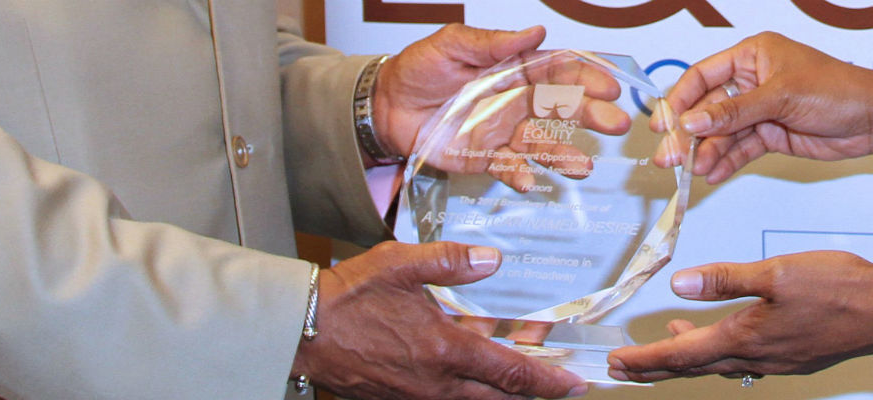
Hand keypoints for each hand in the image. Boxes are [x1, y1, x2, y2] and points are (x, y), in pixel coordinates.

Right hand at [291, 241, 586, 398]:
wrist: (300, 330)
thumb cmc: (348, 297)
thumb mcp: (401, 264)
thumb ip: (450, 261)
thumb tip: (492, 261)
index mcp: (443, 350)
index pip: (510, 373)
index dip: (547, 381)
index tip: (572, 383)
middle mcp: (435, 384)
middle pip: (499, 399)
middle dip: (532, 393)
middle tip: (557, 384)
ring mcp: (415, 397)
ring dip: (499, 391)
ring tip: (517, 372)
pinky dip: (467, 389)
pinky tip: (466, 368)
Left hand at [374, 24, 629, 190]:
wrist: (386, 105)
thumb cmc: (418, 70)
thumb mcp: (452, 45)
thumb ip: (493, 43)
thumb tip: (534, 31)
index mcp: (514, 69)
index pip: (559, 71)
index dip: (586, 78)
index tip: (609, 87)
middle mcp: (516, 101)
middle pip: (562, 108)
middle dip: (591, 116)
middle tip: (617, 124)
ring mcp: (503, 131)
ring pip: (542, 144)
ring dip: (564, 155)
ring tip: (583, 166)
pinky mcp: (485, 156)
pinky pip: (508, 167)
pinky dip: (519, 175)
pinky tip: (528, 181)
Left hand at [606, 251, 872, 382]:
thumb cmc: (840, 289)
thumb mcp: (776, 274)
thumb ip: (725, 279)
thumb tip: (680, 284)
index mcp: (745, 338)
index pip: (680, 354)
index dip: (644, 359)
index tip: (616, 363)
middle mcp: (757, 358)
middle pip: (692, 367)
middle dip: (654, 367)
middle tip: (623, 368)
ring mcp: (777, 361)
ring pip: (717, 364)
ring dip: (685, 359)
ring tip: (662, 347)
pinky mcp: (793, 356)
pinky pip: (742, 360)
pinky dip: (718, 352)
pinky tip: (721, 336)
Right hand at [652, 32, 872, 183]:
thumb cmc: (837, 90)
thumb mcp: (780, 96)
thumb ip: (733, 113)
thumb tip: (692, 123)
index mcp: (752, 55)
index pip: (703, 76)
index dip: (680, 101)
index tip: (664, 124)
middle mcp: (752, 81)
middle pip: (708, 109)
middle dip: (689, 134)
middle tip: (670, 157)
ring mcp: (760, 110)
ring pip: (722, 133)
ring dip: (706, 153)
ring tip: (691, 172)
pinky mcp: (770, 135)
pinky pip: (740, 149)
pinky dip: (726, 162)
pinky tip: (711, 175)